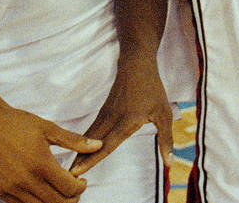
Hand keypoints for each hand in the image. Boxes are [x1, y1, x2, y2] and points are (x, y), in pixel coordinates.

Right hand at [0, 103, 99, 202]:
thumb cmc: (18, 123)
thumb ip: (74, 141)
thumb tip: (98, 145)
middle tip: (73, 189)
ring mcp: (12, 188)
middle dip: (71, 199)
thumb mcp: (48, 128)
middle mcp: (26, 180)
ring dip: (54, 202)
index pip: (69, 189)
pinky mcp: (0, 192)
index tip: (81, 181)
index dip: (80, 187)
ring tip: (58, 191)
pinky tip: (40, 190)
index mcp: (41, 163)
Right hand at [70, 59, 172, 175]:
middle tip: (68, 175)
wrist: (137, 63)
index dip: (92, 160)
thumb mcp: (164, 115)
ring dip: (80, 150)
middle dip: (80, 159)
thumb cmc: (152, 89)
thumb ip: (166, 140)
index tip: (78, 171)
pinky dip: (84, 139)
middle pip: (93, 142)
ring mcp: (106, 113)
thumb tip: (170, 163)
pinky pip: (93, 127)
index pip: (107, 145)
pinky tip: (80, 148)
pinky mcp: (104, 109)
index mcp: (127, 121)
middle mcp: (113, 118)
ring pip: (91, 135)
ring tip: (70, 165)